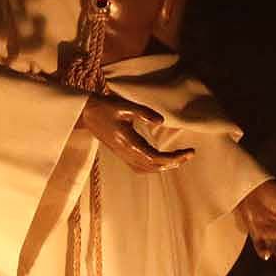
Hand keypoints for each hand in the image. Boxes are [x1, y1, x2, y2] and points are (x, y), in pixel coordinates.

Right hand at [80, 94, 194, 173]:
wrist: (86, 113)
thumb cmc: (106, 107)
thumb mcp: (125, 106)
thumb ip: (144, 113)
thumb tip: (161, 122)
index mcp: (129, 142)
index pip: (156, 157)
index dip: (174, 158)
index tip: (189, 152)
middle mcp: (126, 153)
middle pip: (154, 166)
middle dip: (174, 162)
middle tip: (189, 154)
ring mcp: (123, 155)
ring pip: (146, 169)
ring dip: (164, 166)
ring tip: (179, 159)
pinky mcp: (121, 154)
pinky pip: (139, 167)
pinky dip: (152, 167)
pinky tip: (160, 162)